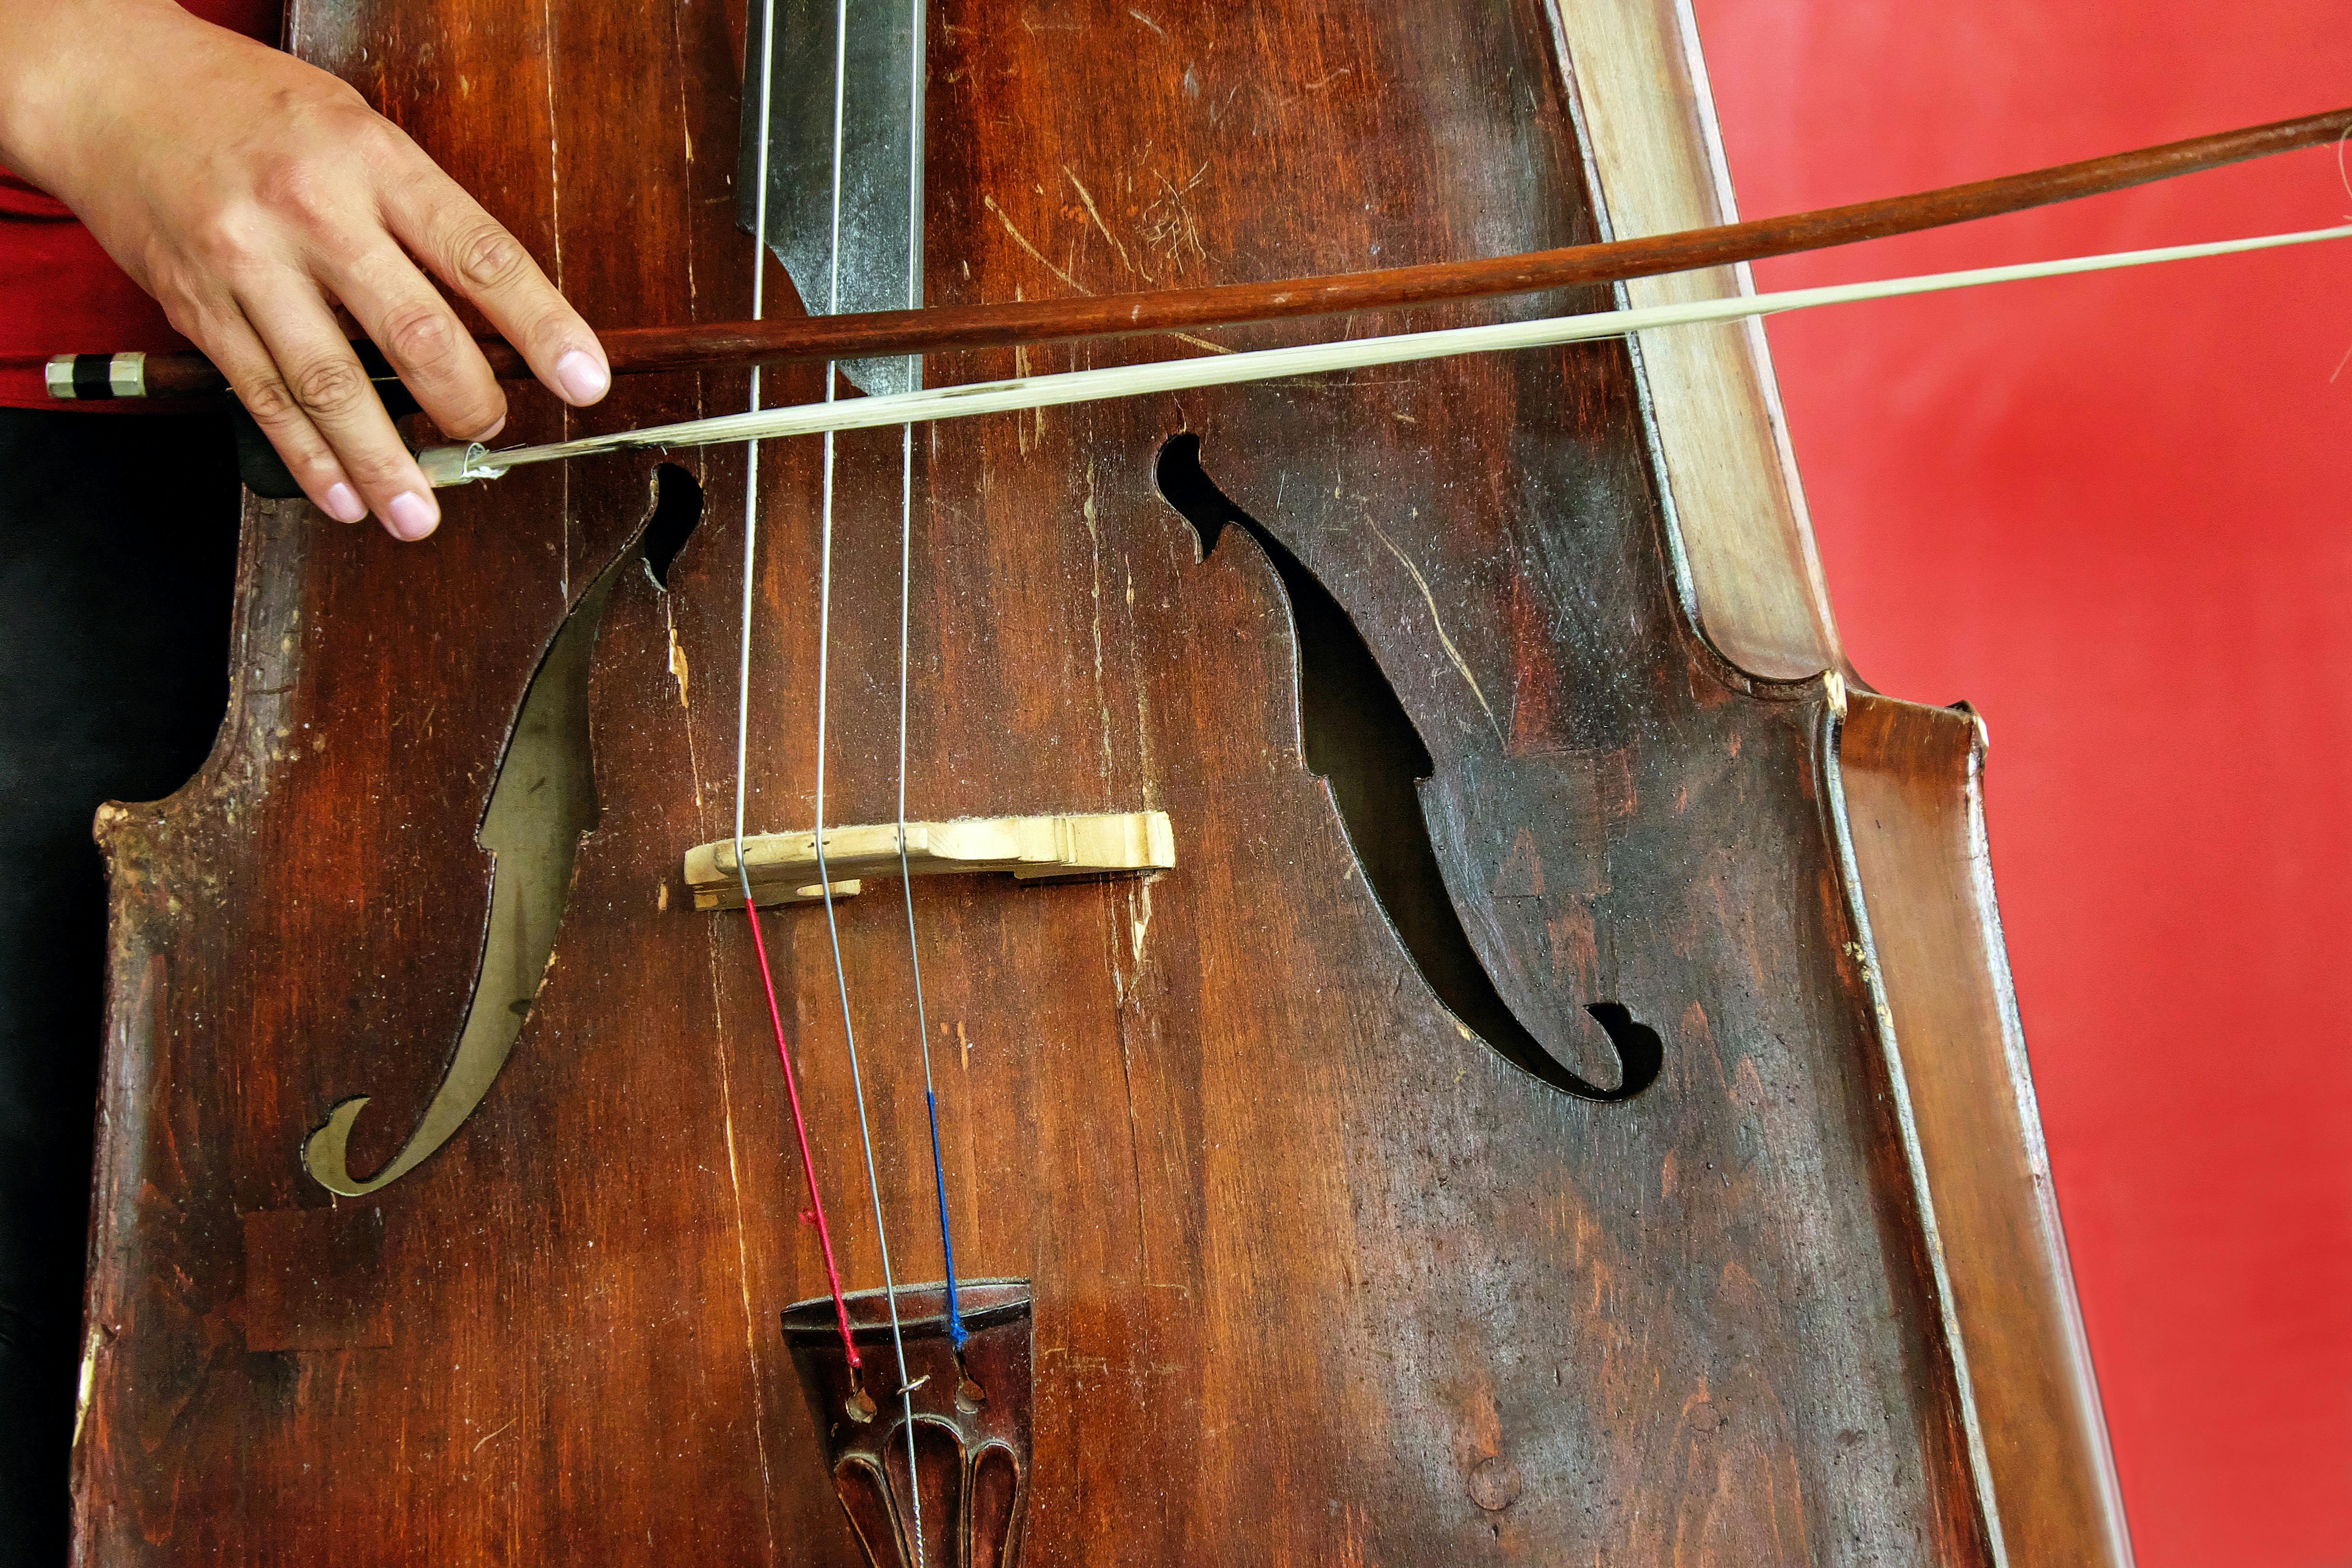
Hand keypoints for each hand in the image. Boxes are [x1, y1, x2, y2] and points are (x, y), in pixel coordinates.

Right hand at [0, 0, 608, 539]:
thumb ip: (423, 217)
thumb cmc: (255, 112)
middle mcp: (313, 214)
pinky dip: (308, 456)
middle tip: (493, 434)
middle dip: (467, 404)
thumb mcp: (361, 133)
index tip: (584, 380)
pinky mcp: (201, 309)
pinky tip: (342, 496)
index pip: (481, 256)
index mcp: (374, 163)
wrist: (114, 91)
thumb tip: (498, 315)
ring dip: (383, 463)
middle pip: (415, 332)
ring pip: (332, 385)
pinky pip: (264, 398)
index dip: (542, 327)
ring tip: (419, 515)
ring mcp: (250, 264)